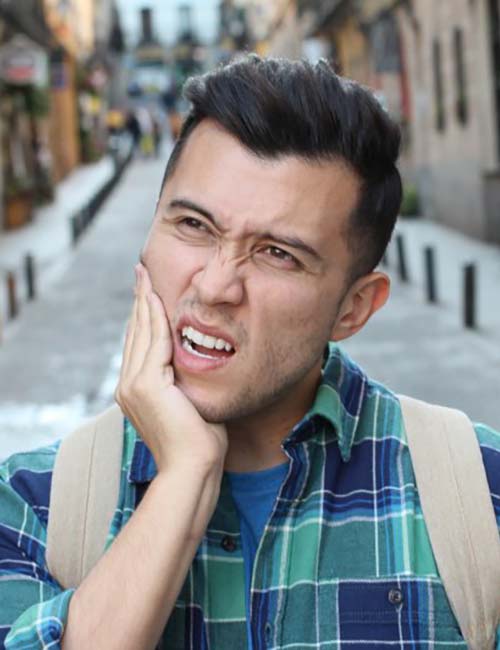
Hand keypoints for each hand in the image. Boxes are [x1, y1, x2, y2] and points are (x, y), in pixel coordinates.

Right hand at [115, 263, 227, 475]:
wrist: (193, 468)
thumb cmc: (199, 442)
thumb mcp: (190, 404)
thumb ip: (185, 383)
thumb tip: (197, 365)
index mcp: (136, 391)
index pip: (140, 344)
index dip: (143, 316)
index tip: (147, 293)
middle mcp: (129, 386)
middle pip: (135, 332)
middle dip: (139, 300)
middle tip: (141, 273)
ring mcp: (134, 385)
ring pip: (141, 332)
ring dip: (145, 300)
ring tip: (145, 276)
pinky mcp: (146, 385)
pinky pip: (155, 341)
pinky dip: (157, 317)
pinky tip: (158, 297)